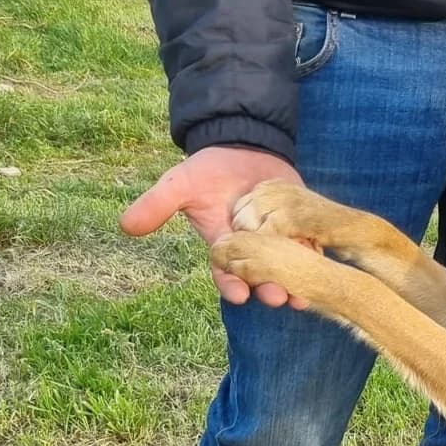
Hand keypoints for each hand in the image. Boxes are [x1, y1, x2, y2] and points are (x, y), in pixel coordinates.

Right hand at [120, 146, 307, 306]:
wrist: (243, 147)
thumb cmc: (208, 169)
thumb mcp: (180, 185)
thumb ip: (157, 205)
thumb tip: (125, 225)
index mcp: (224, 247)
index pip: (226, 274)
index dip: (231, 285)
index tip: (236, 294)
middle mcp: (254, 251)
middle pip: (261, 277)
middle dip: (268, 288)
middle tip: (276, 297)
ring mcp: (279, 241)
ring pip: (288, 266)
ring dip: (295, 281)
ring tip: (300, 295)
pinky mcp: (302, 227)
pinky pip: (311, 244)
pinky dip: (315, 253)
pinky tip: (320, 262)